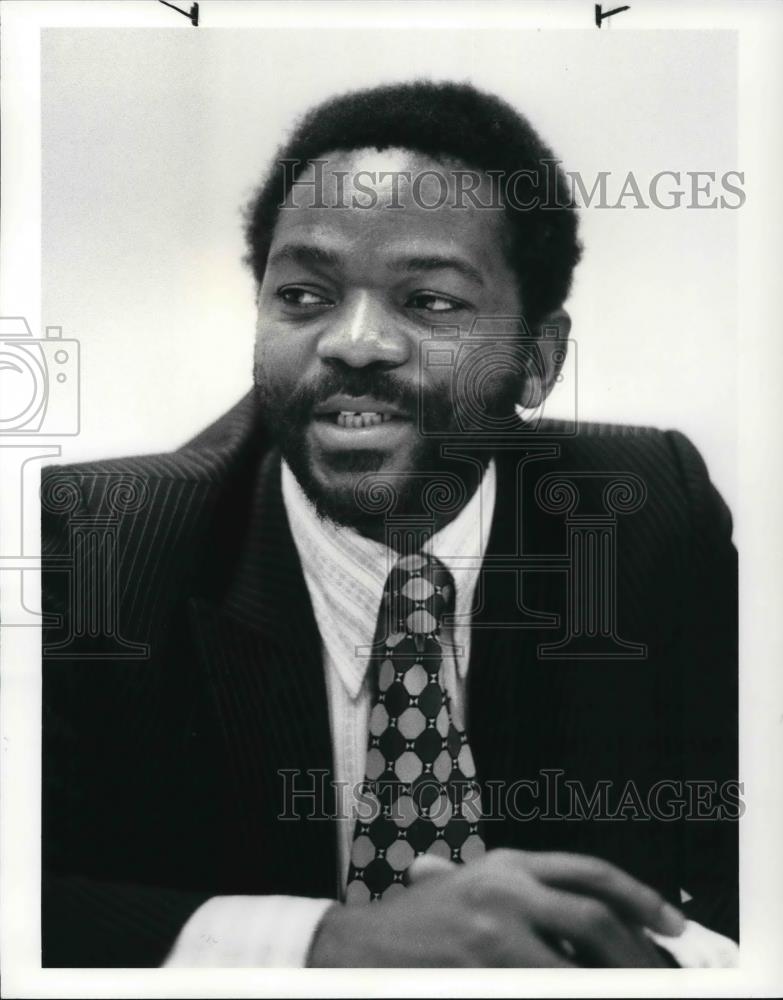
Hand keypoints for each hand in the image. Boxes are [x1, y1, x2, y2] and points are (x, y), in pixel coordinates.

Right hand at [307, 849, 684, 966]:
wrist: (362, 948)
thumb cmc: (421, 921)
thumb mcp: (473, 886)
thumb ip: (526, 896)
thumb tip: (595, 922)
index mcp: (507, 864)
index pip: (588, 871)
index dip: (638, 895)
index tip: (670, 922)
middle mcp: (504, 890)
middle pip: (593, 917)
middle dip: (636, 951)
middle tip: (660, 974)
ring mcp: (492, 933)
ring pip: (574, 964)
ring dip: (607, 982)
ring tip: (628, 992)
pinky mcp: (480, 973)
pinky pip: (541, 990)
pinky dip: (566, 993)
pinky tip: (577, 996)